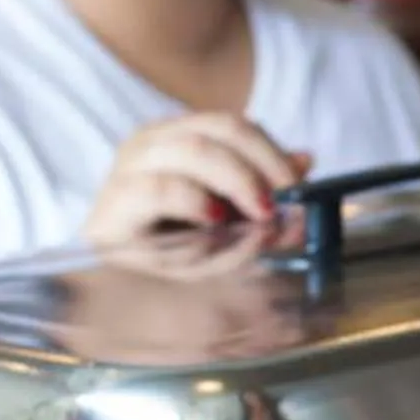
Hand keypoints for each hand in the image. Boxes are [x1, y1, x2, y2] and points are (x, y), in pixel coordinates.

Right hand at [84, 113, 312, 246]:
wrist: (118, 294)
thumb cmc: (176, 246)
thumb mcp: (231, 218)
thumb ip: (264, 190)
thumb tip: (306, 160)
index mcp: (178, 135)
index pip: (234, 125)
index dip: (272, 151)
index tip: (298, 185)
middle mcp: (151, 142)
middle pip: (220, 130)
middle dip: (262, 165)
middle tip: (283, 203)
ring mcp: (128, 168)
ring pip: (194, 151)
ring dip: (238, 182)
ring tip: (259, 214)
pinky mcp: (113, 204)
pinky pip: (160, 189)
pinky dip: (196, 202)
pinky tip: (215, 220)